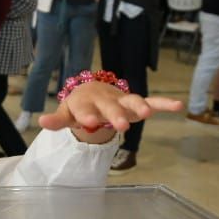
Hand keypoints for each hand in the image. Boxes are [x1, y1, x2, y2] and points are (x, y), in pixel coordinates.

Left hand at [40, 82, 182, 143]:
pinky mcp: (135, 104)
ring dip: (139, 106)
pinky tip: (178, 106)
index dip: (87, 114)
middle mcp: (105, 100)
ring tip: (146, 113)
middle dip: (115, 115)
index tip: (88, 122)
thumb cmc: (79, 106)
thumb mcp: (67, 114)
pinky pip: (152, 103)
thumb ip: (57, 120)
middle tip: (120, 126)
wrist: (92, 92)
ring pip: (131, 102)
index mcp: (86, 102)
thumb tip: (40, 122)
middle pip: (110, 107)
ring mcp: (121, 101)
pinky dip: (164, 104)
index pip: (85, 109)